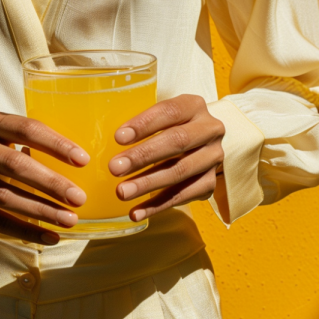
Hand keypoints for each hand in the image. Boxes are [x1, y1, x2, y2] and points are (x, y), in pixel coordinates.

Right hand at [0, 113, 90, 245]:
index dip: (56, 144)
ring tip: (70, 220)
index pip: (27, 129)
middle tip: (79, 198)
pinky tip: (50, 237)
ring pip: (7, 197)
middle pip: (16, 166)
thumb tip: (79, 164)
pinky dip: (26, 231)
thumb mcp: (1, 137)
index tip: (83, 160)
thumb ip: (30, 143)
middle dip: (52, 183)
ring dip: (43, 211)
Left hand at [109, 95, 224, 221]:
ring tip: (122, 192)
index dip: (144, 124)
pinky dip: (158, 206)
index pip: (170, 111)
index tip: (118, 138)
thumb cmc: (172, 127)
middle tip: (114, 168)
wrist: (204, 144)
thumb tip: (105, 139)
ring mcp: (213, 157)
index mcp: (194, 106)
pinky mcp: (211, 182)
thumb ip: (142, 124)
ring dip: (148, 184)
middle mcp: (209, 130)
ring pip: (180, 171)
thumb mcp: (162, 116)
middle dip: (143, 156)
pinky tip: (136, 212)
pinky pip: (184, 196)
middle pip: (177, 141)